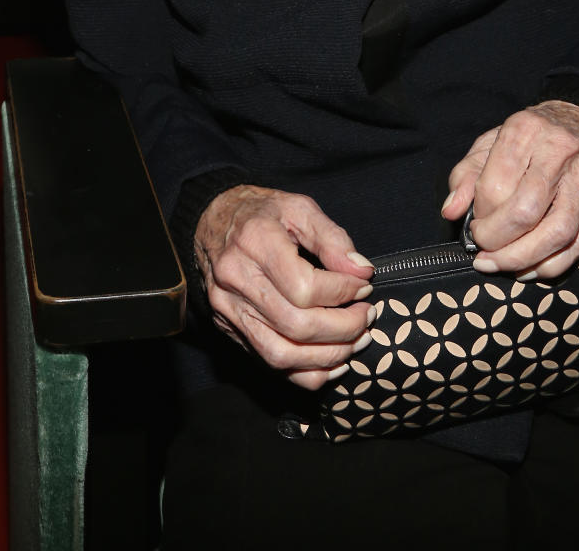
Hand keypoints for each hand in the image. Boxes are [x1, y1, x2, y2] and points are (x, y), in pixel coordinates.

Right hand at [194, 185, 374, 389]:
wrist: (212, 221)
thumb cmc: (260, 213)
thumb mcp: (299, 207)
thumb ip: (332, 238)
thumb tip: (361, 271)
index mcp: (255, 243)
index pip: (304, 287)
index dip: (342, 292)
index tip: (363, 285)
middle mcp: (237, 281)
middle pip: (296, 326)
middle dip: (344, 328)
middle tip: (366, 315)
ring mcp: (229, 310)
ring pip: (282, 355)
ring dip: (329, 356)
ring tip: (356, 340)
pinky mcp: (229, 329)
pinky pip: (270, 365)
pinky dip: (307, 372)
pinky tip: (333, 360)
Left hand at [441, 101, 578, 279]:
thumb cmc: (528, 139)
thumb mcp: (489, 145)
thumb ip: (465, 177)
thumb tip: (451, 211)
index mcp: (525, 129)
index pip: (496, 186)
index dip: (481, 216)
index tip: (475, 226)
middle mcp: (561, 147)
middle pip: (526, 211)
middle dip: (499, 242)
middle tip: (484, 252)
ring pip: (558, 232)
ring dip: (524, 259)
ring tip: (502, 265)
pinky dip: (553, 264)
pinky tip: (531, 268)